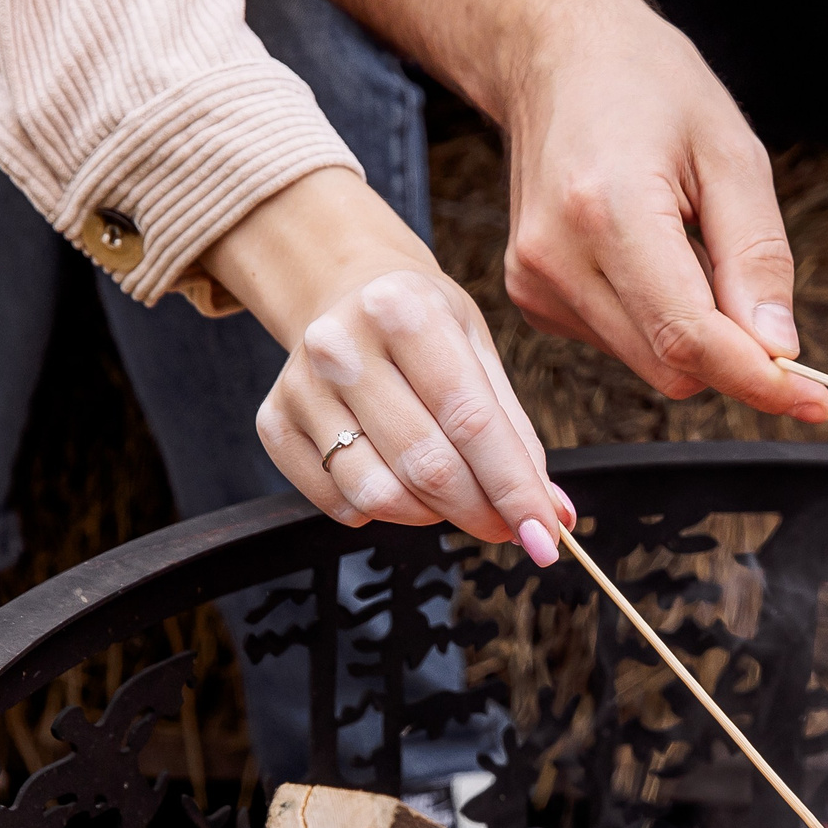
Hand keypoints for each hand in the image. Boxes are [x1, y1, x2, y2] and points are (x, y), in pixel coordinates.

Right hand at [205, 168, 572, 556]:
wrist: (344, 290)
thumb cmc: (425, 325)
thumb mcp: (478, 350)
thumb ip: (516, 433)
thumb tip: (553, 516)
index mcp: (403, 310)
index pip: (471, 422)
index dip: (514, 489)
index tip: (546, 537)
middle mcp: (340, 344)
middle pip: (427, 466)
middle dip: (480, 512)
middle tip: (509, 528)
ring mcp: (299, 386)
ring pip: (380, 495)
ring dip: (432, 517)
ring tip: (453, 498)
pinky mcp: (274, 422)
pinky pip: (340, 503)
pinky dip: (383, 513)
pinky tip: (399, 481)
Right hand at [283, 0, 827, 422]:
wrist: (555, 57)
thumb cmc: (647, 87)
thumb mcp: (732, 153)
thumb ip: (758, 257)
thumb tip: (779, 349)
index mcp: (607, 210)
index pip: (690, 336)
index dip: (759, 380)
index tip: (815, 401)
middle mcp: (557, 256)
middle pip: (672, 366)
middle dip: (732, 355)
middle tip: (759, 300)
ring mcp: (535, 280)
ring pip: (648, 365)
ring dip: (693, 335)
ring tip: (688, 247)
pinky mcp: (531, 295)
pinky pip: (621, 346)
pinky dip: (656, 322)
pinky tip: (650, 256)